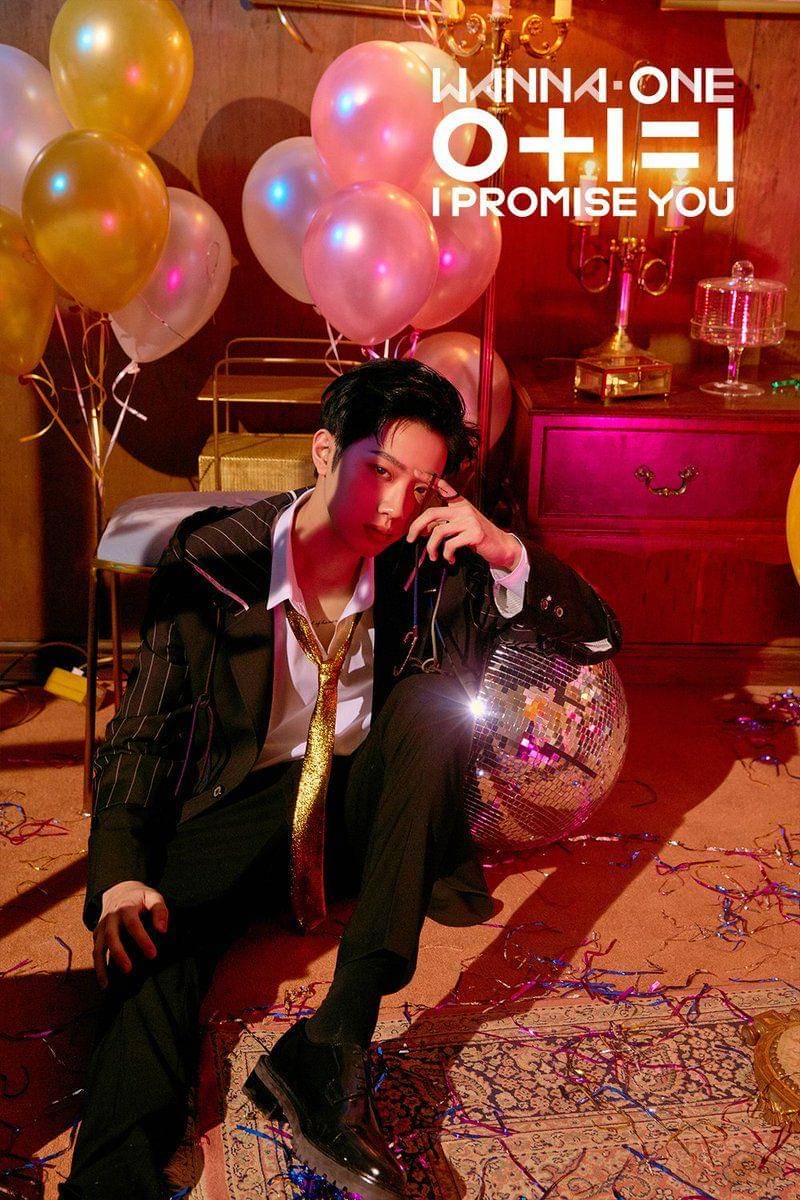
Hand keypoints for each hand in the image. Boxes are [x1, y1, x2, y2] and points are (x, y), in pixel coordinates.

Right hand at [93, 880, 168, 988]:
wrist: (118, 891)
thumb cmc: (139, 897)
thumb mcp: (152, 896)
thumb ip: (159, 910)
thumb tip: (162, 929)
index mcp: (126, 908)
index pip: (134, 925)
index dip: (142, 940)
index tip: (152, 954)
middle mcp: (110, 918)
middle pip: (111, 937)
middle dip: (119, 954)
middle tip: (128, 970)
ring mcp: (101, 927)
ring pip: (98, 948)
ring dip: (101, 967)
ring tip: (106, 985)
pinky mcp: (97, 935)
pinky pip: (96, 952)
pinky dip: (97, 966)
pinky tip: (103, 981)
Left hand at [405, 475, 521, 571]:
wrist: (501, 546)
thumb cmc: (478, 536)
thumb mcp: (462, 525)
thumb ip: (446, 522)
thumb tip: (423, 530)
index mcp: (461, 504)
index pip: (443, 487)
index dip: (429, 479)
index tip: (416, 472)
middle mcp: (464, 509)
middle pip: (432, 513)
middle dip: (416, 527)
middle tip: (410, 539)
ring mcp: (470, 521)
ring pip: (438, 531)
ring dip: (431, 547)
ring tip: (433, 556)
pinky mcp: (474, 534)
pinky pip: (450, 544)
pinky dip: (446, 554)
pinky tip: (450, 559)